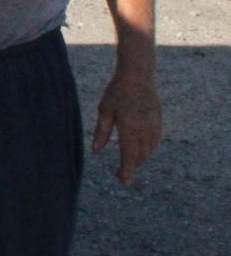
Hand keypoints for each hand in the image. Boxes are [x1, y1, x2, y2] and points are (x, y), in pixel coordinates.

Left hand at [92, 66, 161, 184]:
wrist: (138, 74)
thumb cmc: (117, 91)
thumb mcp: (105, 110)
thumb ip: (102, 131)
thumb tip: (96, 150)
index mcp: (129, 128)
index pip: (129, 157)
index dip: (127, 171)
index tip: (123, 181)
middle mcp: (144, 129)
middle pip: (140, 156)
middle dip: (131, 166)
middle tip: (122, 172)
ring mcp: (154, 125)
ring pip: (149, 150)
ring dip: (140, 158)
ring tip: (129, 161)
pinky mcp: (159, 120)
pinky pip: (155, 141)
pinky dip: (148, 148)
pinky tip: (140, 148)